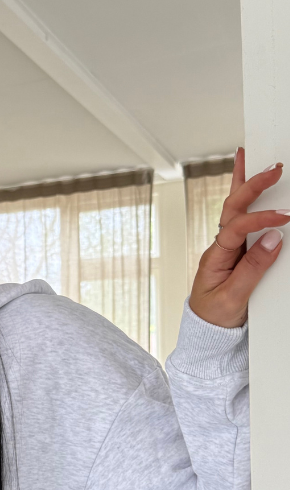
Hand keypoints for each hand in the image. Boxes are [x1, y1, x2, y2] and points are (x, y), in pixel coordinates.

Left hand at [189, 146, 287, 327]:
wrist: (207, 331)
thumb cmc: (215, 316)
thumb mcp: (234, 297)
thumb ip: (253, 269)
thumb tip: (273, 239)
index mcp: (216, 257)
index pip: (236, 228)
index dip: (260, 220)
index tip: (284, 217)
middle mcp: (220, 246)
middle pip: (233, 209)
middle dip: (252, 186)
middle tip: (274, 169)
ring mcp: (227, 247)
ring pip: (234, 209)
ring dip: (244, 184)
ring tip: (252, 159)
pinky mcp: (237, 251)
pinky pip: (242, 220)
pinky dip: (247, 200)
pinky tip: (248, 183)